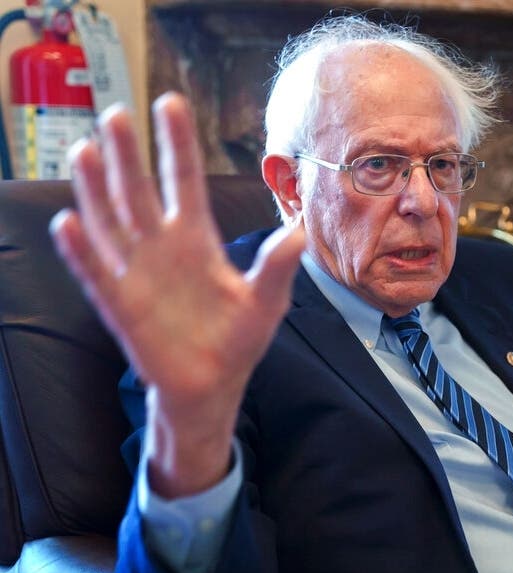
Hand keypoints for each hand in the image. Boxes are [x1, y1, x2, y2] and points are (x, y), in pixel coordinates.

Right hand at [51, 93, 305, 496]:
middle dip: (128, 155)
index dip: (179, 144)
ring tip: (84, 150)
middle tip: (116, 112)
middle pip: (140, 191)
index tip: (170, 103)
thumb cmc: (239, 340)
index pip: (186, 181)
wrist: (212, 386)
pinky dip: (82, 250)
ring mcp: (138, 273)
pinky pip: (98, 272)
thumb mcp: (266, 303)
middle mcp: (163, 248)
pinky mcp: (121, 304)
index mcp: (198, 241)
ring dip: (96, 189)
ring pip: (111, 221)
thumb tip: (299, 233)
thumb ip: (277, 268)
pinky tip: (68, 222)